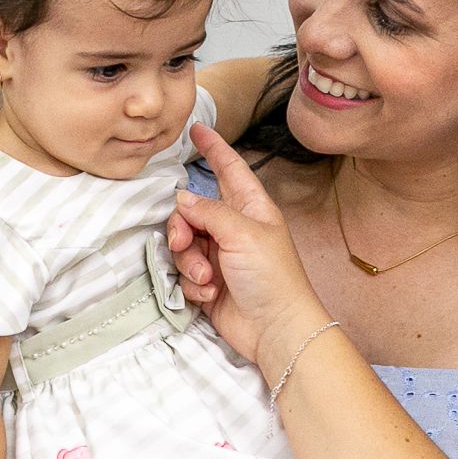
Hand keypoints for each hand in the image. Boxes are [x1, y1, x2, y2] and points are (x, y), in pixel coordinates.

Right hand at [169, 124, 330, 372]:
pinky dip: (193, 285)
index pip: (229, 169)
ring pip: (183, 246)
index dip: (214, 149)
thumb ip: (209, 211)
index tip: (197, 129)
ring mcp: (220, 257)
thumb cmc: (272, 277)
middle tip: (185, 244)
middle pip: (190, 211)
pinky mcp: (209, 284)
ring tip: (209, 280)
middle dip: (182, 229)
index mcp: (251, 209)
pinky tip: (210, 296)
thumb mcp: (243, 233)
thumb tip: (181, 199)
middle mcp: (234, 229)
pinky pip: (184, 274)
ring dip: (189, 263)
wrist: (276, 330)